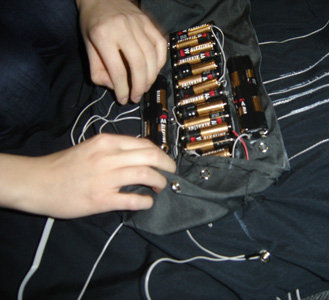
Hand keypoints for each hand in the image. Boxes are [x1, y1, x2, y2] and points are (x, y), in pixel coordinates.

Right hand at [0, 134, 175, 217]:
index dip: (161, 153)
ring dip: (160, 182)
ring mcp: (106, 178)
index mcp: (107, 142)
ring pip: (147, 175)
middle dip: (168, 165)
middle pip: (151, 156)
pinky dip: (146, 202)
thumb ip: (114, 150)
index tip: (165, 161)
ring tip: (160, 187)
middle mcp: (109, 157)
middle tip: (171, 173)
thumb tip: (140, 157)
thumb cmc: (64, 165)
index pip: (144, 144)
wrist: (38, 182)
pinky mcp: (102, 199)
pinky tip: (147, 202)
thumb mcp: (91, 147)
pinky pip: (133, 200)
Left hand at [77, 0, 166, 103]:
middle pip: (138, 65)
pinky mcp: (149, 22)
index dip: (122, 89)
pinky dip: (160, 62)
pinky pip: (161, 45)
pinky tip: (154, 71)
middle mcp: (122, 28)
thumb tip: (115, 87)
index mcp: (103, 36)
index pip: (117, 70)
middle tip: (136, 96)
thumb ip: (98, 71)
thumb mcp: (87, 48)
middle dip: (139, 86)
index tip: (123, 99)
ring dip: (151, 77)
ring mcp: (138, 24)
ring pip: (152, 57)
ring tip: (145, 87)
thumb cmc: (92, 23)